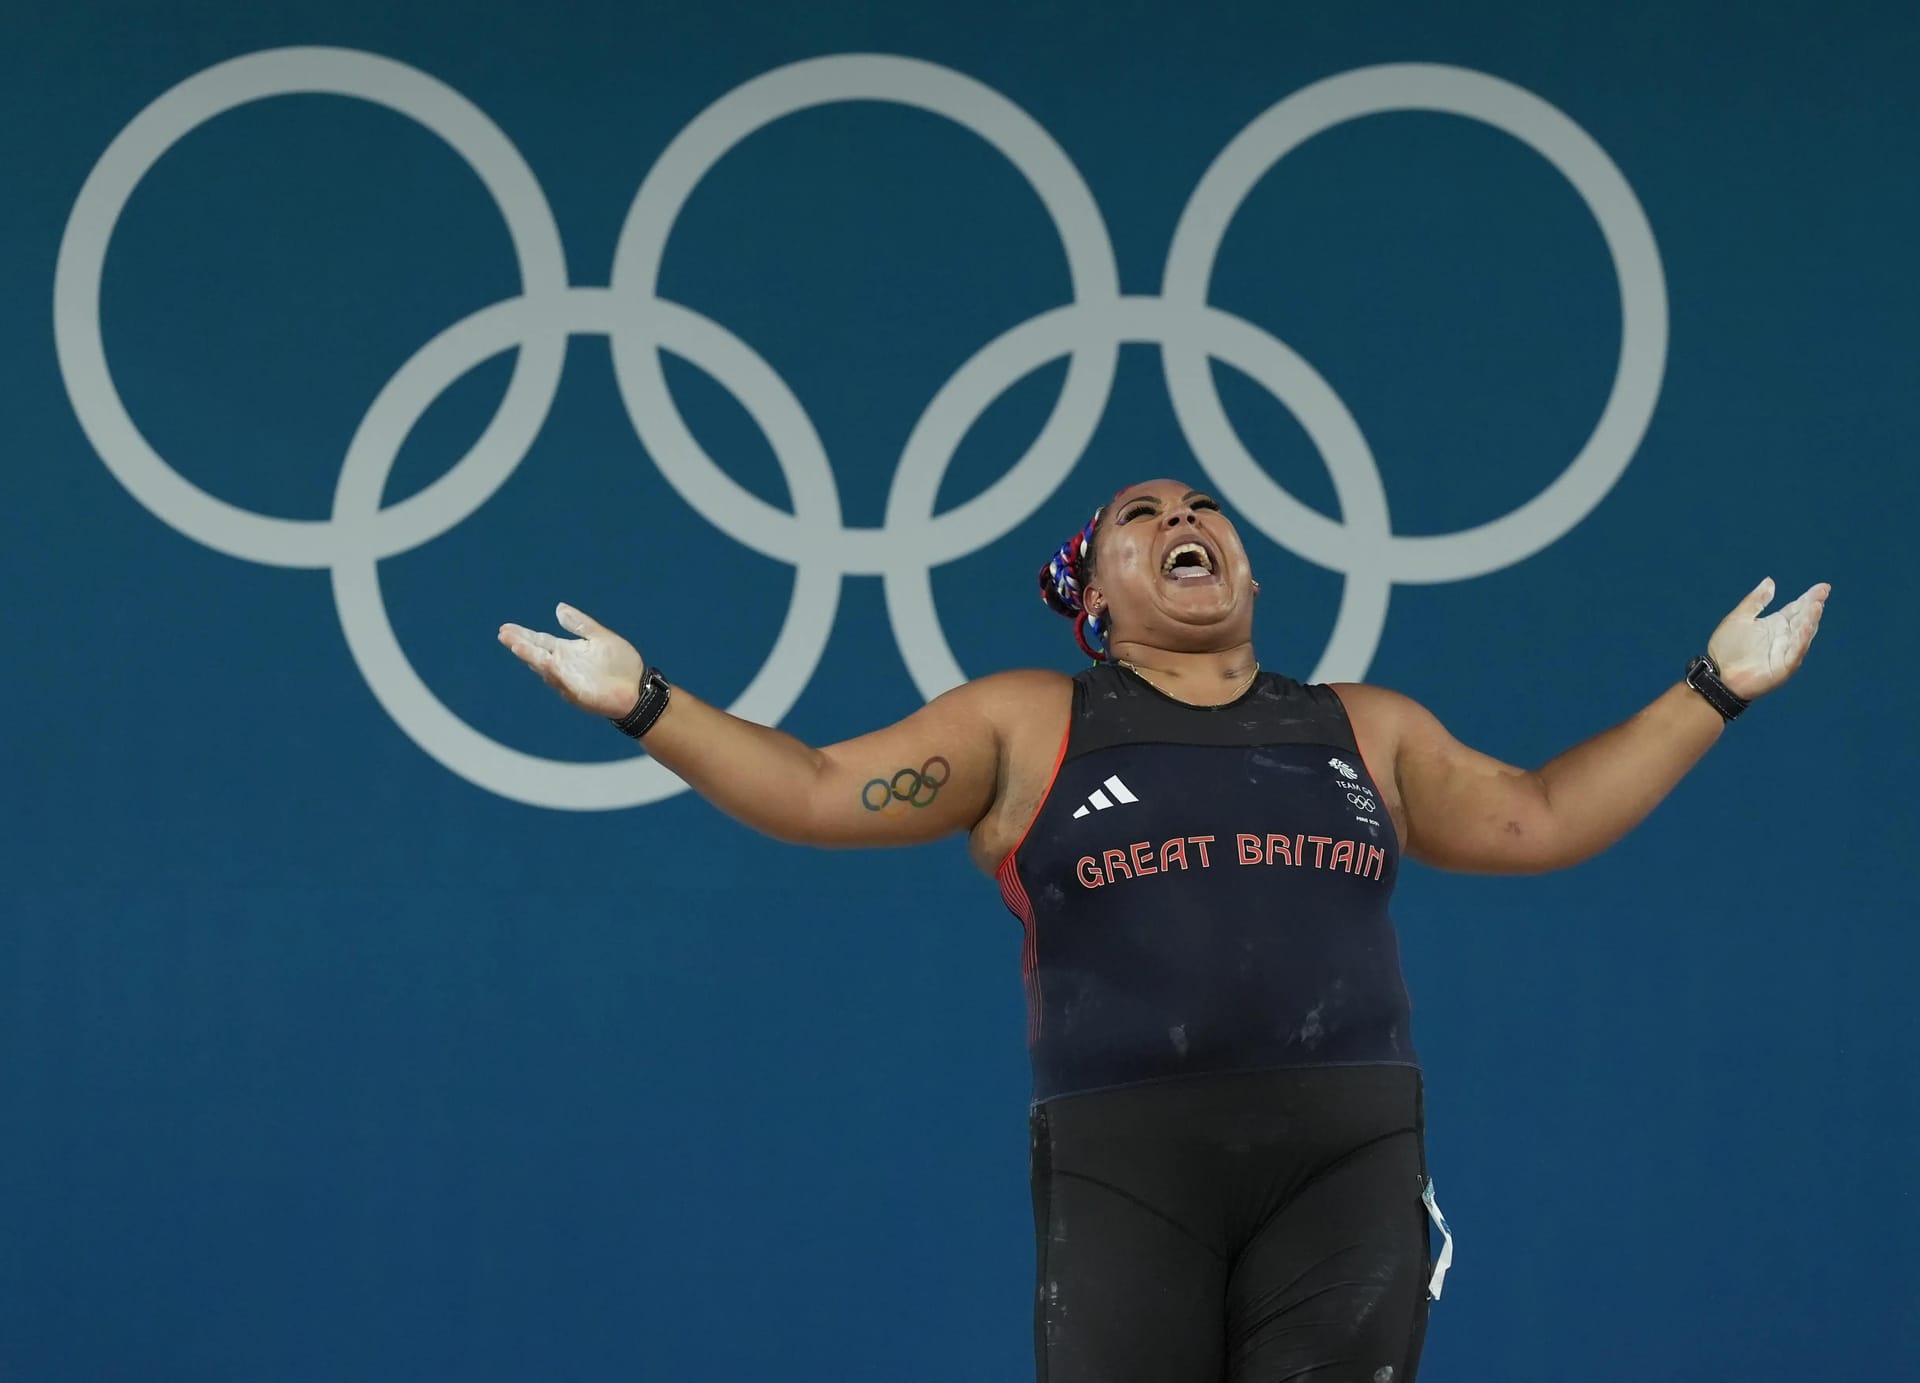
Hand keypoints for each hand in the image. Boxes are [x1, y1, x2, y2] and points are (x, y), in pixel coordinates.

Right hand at [497, 603, 645, 717]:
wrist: (639, 689)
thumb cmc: (622, 665)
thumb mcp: (600, 637)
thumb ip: (580, 624)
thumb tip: (558, 608)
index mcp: (568, 651)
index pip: (540, 641)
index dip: (523, 635)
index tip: (506, 628)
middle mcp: (564, 666)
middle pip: (537, 654)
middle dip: (520, 644)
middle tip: (503, 634)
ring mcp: (569, 681)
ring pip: (546, 668)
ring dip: (531, 657)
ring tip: (516, 645)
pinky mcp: (579, 694)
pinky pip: (564, 682)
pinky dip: (554, 672)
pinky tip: (546, 662)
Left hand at [1707, 577, 1830, 699]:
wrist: (1717, 673)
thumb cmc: (1726, 647)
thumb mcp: (1740, 617)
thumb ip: (1756, 601)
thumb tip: (1770, 581)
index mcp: (1775, 624)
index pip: (1796, 608)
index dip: (1809, 598)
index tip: (1823, 587)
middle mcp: (1784, 637)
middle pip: (1803, 618)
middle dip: (1814, 606)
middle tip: (1823, 592)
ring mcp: (1785, 652)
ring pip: (1803, 634)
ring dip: (1811, 621)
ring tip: (1817, 606)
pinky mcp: (1783, 667)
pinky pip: (1795, 652)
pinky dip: (1801, 640)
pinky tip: (1806, 627)